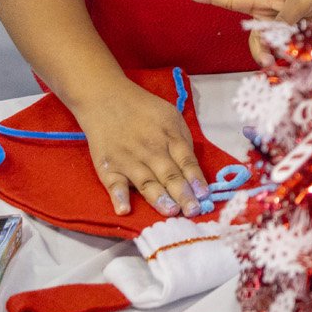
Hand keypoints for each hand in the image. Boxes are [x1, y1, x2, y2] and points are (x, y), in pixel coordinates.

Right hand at [70, 79, 208, 218]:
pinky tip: (124, 210)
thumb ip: (182, 141)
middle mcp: (150, 149)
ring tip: (170, 212)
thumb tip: (192, 168)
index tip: (206, 195)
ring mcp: (128, 159)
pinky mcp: (108, 167)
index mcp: (169, 136)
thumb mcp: (171, 116)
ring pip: (146, 182)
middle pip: (169, 174)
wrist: (106, 99)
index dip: (196, 178)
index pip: (186, 160)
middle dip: (183, 194)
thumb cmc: (144, 110)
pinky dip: (118, 197)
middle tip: (193, 211)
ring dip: (159, 198)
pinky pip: (114, 184)